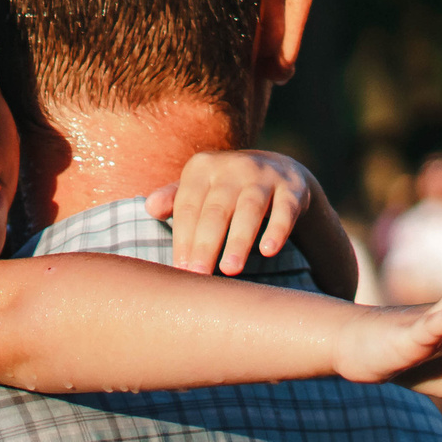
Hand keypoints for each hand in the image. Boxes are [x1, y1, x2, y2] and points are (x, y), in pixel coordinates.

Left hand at [148, 151, 316, 277]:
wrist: (276, 170)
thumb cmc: (223, 190)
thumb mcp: (197, 189)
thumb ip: (173, 199)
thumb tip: (149, 207)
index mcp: (202, 168)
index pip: (188, 207)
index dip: (183, 239)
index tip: (180, 270)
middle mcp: (233, 167)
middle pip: (216, 210)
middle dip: (205, 244)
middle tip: (198, 274)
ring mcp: (264, 175)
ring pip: (250, 209)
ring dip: (239, 240)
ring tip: (230, 269)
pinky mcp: (292, 187)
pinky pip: (285, 209)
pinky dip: (277, 229)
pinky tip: (268, 251)